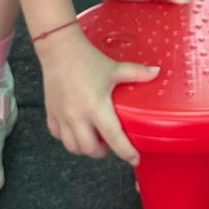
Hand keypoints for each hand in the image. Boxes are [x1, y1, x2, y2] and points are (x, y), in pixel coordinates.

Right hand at [38, 26, 158, 164]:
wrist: (59, 49)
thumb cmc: (87, 59)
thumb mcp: (115, 68)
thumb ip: (137, 73)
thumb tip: (157, 72)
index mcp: (95, 106)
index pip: (113, 137)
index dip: (126, 152)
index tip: (135, 159)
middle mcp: (77, 116)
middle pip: (91, 149)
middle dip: (105, 151)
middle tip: (112, 142)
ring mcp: (62, 117)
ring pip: (74, 147)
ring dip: (86, 147)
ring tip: (96, 137)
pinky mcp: (51, 114)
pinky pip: (59, 137)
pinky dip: (70, 138)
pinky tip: (78, 129)